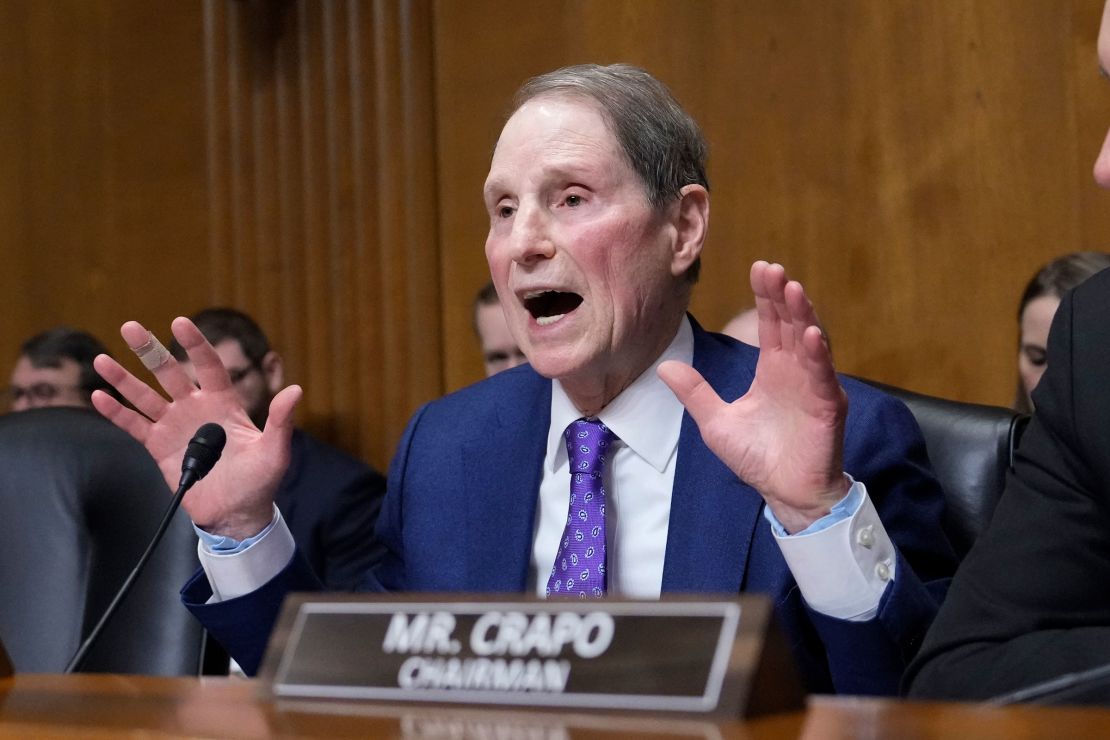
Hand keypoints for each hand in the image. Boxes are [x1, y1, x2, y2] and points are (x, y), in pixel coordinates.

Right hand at [92, 317, 302, 538]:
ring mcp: (174, 425)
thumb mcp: (274, 451)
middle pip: (169, 373)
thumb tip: (296, 390)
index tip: (180, 323)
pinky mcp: (159, 447)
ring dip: (124, 379)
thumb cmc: (260, 480)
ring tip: (102, 359)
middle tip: (130, 327)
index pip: (208, 366)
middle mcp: (196, 408)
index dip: (195, 345)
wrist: (236, 513)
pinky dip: (116, 412)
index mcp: (224, 402)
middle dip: (149, 350)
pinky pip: (134, 425)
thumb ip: (280, 421)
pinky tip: (98, 396)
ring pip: (145, 396)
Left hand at [659, 261, 848, 532]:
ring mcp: (814, 386)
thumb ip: (695, 393)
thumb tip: (665, 367)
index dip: (765, 296)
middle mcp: (796, 370)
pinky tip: (812, 334)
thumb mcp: (716, 422)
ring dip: (804, 315)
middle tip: (771, 268)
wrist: (783, 493)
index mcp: (772, 369)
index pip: (769, 323)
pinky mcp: (827, 406)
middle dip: (782, 295)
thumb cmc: (756, 457)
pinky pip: (823, 376)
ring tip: (793, 288)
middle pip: (790, 323)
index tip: (758, 268)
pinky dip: (819, 355)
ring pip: (811, 342)